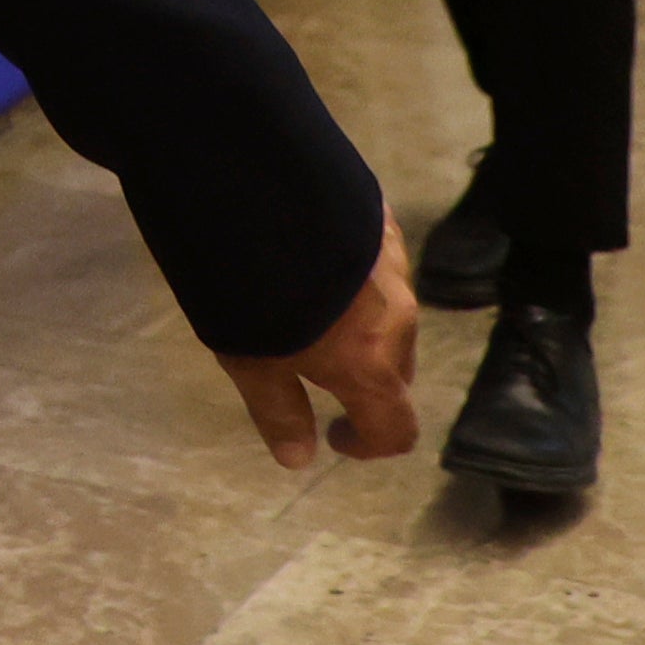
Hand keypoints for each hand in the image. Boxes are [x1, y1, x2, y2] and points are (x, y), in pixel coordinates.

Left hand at [218, 211, 418, 471]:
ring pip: (389, 313)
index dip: (369, 444)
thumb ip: (278, 412)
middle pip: (396, 369)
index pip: (398, 428)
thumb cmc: (245, 285)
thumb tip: (298, 459)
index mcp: (373, 364)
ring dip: (360, 324)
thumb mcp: (249, 360)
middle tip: (311, 366)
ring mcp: (394, 262)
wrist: (253, 185)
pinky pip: (376, 264)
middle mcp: (399, 316)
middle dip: (363, 380)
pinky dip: (354, 277)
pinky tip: (309, 257)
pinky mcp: (378, 217)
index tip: (336, 436)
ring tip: (303, 304)